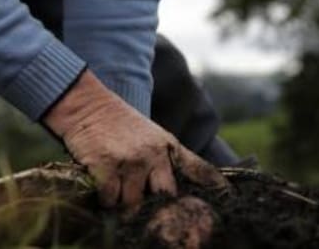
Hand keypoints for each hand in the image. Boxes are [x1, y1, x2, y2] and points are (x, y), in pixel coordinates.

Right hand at [43, 69, 226, 208]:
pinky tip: (102, 186)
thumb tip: (172, 192)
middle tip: (149, 214)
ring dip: (124, 204)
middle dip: (157, 209)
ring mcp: (131, 161)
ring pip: (133, 204)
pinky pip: (110, 200)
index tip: (230, 198)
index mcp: (168, 146)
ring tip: (118, 192)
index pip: (199, 169)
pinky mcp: (107, 167)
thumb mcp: (151, 135)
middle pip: (166, 198)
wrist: (87, 104)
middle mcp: (154, 154)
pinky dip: (105, 200)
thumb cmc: (118, 123)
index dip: (217, 186)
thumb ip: (165, 159)